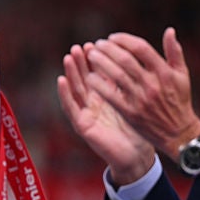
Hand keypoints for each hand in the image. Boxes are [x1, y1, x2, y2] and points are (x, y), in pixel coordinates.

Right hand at [57, 42, 154, 184]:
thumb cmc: (138, 129)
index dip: (94, 59)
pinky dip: (64, 94)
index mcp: (106, 96)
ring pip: (75, 90)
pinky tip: (61, 80)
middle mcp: (93, 103)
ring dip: (71, 73)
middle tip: (79, 46)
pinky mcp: (82, 125)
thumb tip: (130, 57)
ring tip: (69, 57)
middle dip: (81, 62)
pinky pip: (71, 108)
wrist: (137, 156)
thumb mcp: (133, 100)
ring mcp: (86, 114)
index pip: (97, 73)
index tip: (93, 44)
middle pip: (84, 79)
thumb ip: (127, 81)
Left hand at [83, 28, 199, 161]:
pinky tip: (90, 77)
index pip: (141, 49)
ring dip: (100, 63)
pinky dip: (99, 85)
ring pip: (116, 76)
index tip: (112, 37)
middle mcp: (152, 84)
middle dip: (108, 49)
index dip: (124, 40)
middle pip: (125, 60)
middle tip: (97, 45)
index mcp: (165, 73)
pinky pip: (111, 96)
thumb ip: (175, 52)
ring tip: (90, 56)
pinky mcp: (131, 112)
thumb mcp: (182, 75)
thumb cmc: (179, 100)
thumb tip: (169, 30)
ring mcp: (141, 99)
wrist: (178, 133)